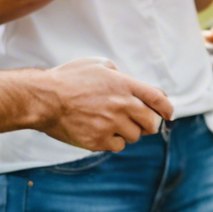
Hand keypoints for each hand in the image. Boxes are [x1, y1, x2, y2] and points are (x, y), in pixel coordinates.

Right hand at [37, 58, 174, 151]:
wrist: (44, 99)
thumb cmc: (68, 79)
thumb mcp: (97, 65)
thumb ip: (118, 74)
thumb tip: (130, 82)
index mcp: (125, 85)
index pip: (158, 99)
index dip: (167, 109)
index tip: (168, 114)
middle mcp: (122, 105)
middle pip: (151, 122)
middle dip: (148, 124)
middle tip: (140, 124)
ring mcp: (111, 124)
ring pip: (134, 136)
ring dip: (128, 132)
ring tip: (111, 124)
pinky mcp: (98, 140)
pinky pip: (117, 146)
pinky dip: (113, 142)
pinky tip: (101, 133)